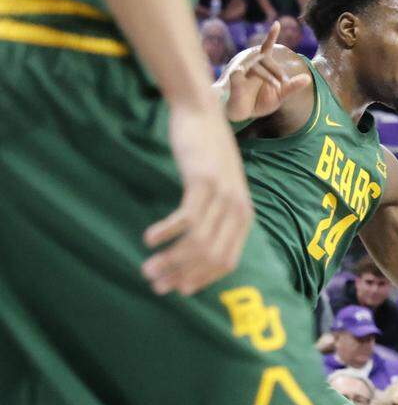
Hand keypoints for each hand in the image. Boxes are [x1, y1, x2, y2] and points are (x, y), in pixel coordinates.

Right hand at [142, 97, 253, 294]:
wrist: (203, 114)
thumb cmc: (206, 157)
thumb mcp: (218, 191)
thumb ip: (214, 219)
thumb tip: (195, 251)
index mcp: (243, 219)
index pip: (226, 263)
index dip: (201, 280)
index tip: (177, 290)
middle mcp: (238, 211)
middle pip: (211, 257)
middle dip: (182, 275)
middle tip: (154, 283)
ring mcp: (222, 197)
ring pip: (198, 242)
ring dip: (171, 259)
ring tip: (147, 267)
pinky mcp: (203, 182)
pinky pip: (187, 217)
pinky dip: (168, 232)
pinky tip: (150, 239)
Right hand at [221, 21, 311, 123]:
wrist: (240, 114)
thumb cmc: (258, 102)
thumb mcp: (279, 96)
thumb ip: (292, 87)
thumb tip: (308, 78)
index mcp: (261, 66)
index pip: (267, 47)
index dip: (271, 35)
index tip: (277, 24)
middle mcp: (250, 65)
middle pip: (265, 58)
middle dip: (277, 70)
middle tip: (284, 84)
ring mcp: (241, 73)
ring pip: (256, 67)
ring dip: (268, 77)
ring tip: (276, 87)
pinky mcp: (233, 83)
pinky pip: (236, 75)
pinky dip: (238, 74)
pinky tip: (239, 72)